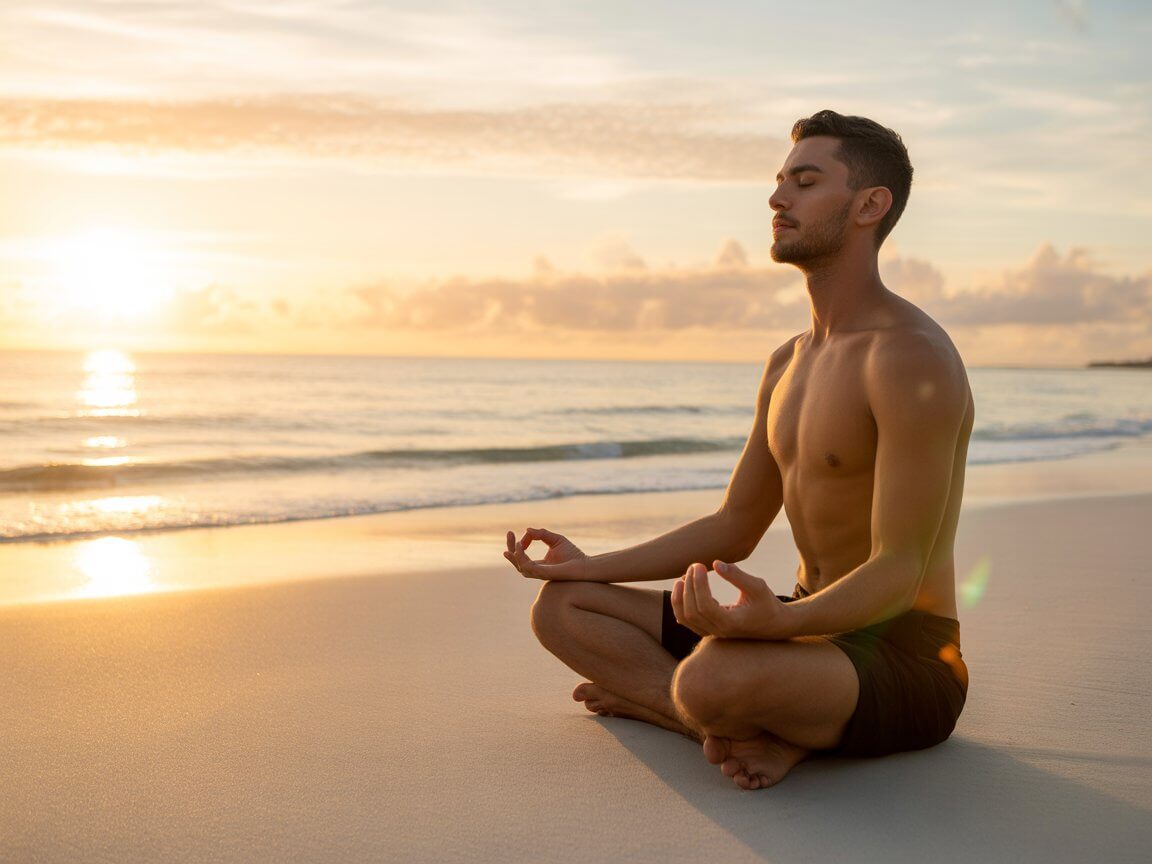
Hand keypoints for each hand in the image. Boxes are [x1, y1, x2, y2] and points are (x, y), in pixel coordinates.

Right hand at [504, 527, 588, 580]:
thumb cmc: (572, 554)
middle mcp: (536, 571)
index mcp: (538, 565)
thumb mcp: (555, 539)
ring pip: (520, 565)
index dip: (515, 544)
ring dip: (515, 552)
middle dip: (510, 547)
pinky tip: (520, 546)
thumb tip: (527, 530)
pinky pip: (527, 566)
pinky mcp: (543, 573)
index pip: (521, 557)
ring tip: (516, 541)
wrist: (585, 565)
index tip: (513, 532)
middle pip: (517, 562)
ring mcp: (539, 573)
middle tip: (509, 533)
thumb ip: (541, 534)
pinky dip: (521, 556)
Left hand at [670, 560, 791, 638]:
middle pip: (692, 612)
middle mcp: (719, 631)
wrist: (776, 625)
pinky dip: (681, 604)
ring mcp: (713, 633)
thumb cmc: (768, 604)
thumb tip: (715, 563)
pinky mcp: (709, 630)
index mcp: (731, 623)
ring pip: (685, 618)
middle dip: (689, 586)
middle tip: (695, 565)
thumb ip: (737, 576)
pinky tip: (684, 588)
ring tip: (683, 577)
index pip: (705, 606)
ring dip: (680, 597)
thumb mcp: (758, 586)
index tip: (700, 565)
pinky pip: (687, 620)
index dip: (698, 585)